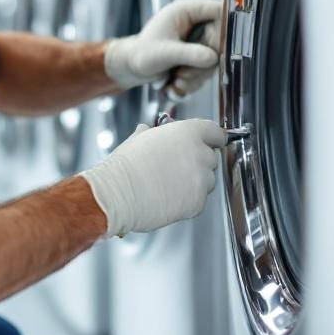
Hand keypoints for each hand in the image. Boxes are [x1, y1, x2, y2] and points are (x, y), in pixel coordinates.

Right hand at [79, 119, 224, 236]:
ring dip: (195, 182)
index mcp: (188, 133)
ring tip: (169, 185)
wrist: (118, 193)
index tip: (211, 143)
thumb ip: (154, 134)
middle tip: (177, 168)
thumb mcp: (139, 138)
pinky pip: (199, 200)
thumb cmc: (125, 166)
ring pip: (207, 181)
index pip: (215, 132)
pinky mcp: (197, 202)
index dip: (212, 138)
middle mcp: (199, 154)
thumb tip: (149, 133)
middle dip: (198, 162)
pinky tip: (168, 197)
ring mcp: (201, 179)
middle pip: (211, 158)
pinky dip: (188, 201)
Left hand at [104, 0, 221, 92]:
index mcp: (187, 12)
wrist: (132, 68)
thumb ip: (189, 54)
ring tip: (175, 82)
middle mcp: (196, 25)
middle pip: (220, 42)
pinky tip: (175, 86)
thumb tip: (212, 58)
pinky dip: (193, 83)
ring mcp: (198, 42)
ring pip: (214, 60)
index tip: (217, 50)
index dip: (224, 30)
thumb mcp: (165, 53)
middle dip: (204, 64)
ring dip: (196, 77)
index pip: (218, 12)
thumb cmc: (142, 54)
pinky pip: (206, 72)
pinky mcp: (198, 58)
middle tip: (183, 75)